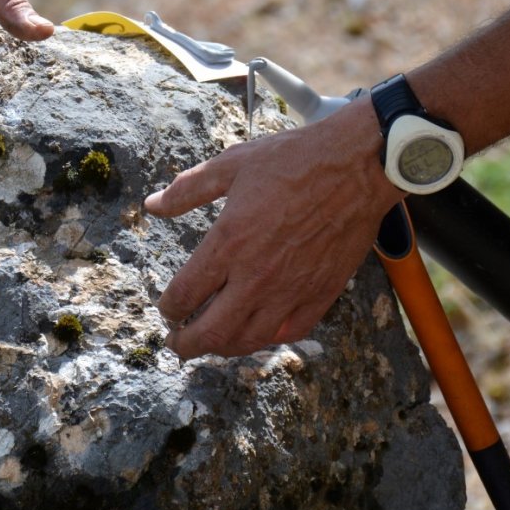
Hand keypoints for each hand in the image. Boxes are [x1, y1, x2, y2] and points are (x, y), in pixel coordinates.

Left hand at [144, 100, 402, 358]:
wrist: (358, 166)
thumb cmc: (294, 160)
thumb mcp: (231, 165)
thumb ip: (187, 190)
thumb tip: (152, 205)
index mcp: (229, 243)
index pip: (185, 294)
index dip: (169, 308)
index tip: (167, 308)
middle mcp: (256, 276)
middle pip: (211, 332)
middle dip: (186, 344)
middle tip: (177, 344)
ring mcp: (290, 290)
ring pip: (248, 340)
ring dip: (223, 348)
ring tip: (212, 343)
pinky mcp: (321, 294)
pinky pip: (289, 332)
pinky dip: (267, 339)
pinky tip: (258, 332)